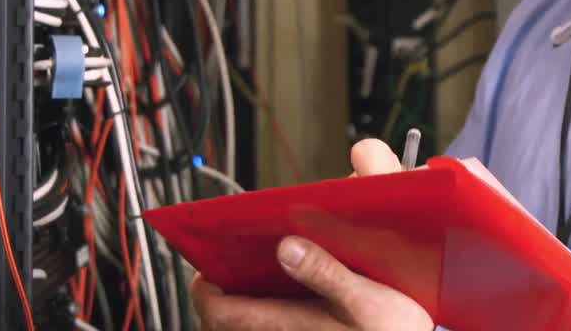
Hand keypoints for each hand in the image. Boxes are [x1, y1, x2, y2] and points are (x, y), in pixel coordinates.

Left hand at [191, 140, 431, 329]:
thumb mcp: (367, 298)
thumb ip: (324, 271)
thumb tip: (285, 247)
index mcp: (287, 324)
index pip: (218, 312)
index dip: (203, 289)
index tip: (204, 265)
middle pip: (226, 323)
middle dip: (218, 296)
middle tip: (224, 269)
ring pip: (247, 327)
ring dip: (241, 306)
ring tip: (250, 278)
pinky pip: (271, 328)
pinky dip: (263, 313)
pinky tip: (285, 294)